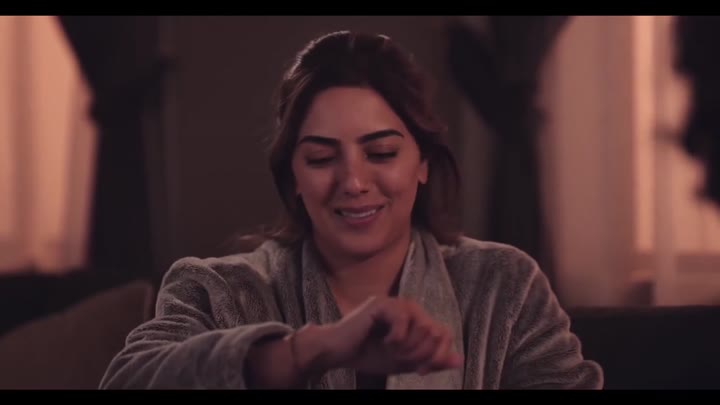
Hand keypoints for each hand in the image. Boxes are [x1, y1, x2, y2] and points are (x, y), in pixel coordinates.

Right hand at [298, 296, 462, 376]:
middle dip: (421, 354)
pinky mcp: (381, 303)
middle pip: (436, 331)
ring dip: (409, 348)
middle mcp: (409, 307)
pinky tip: (384, 343)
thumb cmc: (368, 355)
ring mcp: (395, 303)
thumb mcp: (405, 362)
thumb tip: (459, 361)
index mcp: (416, 319)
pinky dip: (396, 339)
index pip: (444, 334)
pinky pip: (403, 320)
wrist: (338, 353)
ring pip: (423, 325)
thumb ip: (431, 360)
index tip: (420, 371)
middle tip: (401, 361)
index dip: (437, 356)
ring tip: (392, 352)